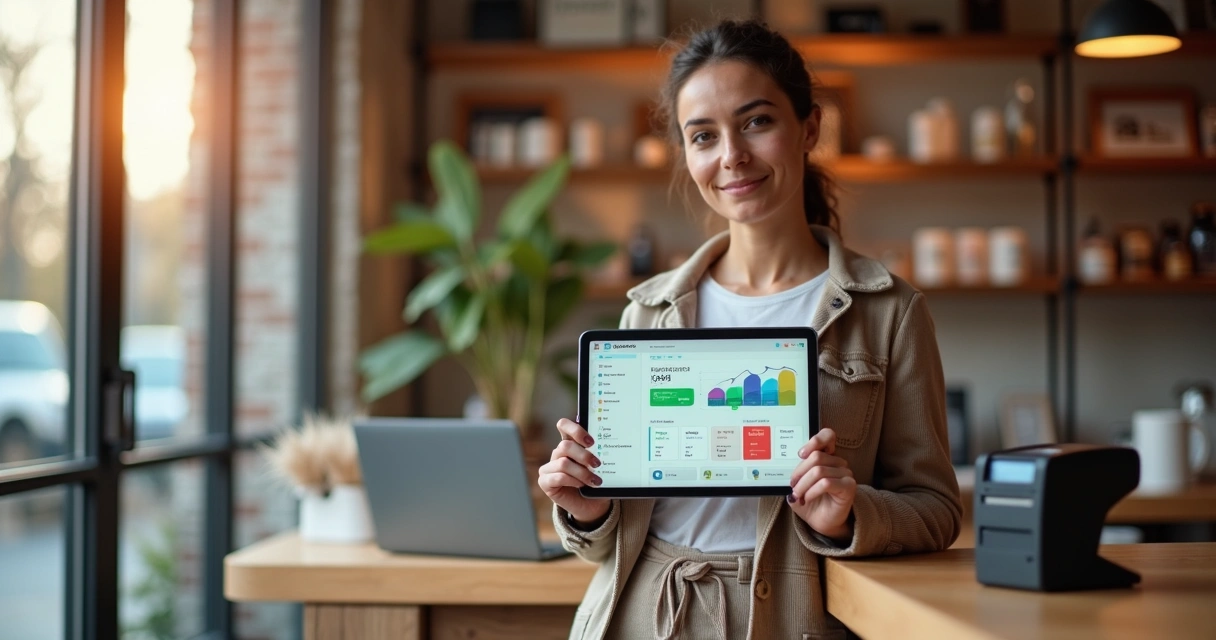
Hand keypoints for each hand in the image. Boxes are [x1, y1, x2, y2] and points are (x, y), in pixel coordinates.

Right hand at [537, 418, 610, 525]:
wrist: (592, 506)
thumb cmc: (595, 483)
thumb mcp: (599, 467)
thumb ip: (597, 454)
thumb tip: (605, 443)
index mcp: (569, 444)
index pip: (563, 426)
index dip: (575, 430)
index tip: (591, 442)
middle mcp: (557, 454)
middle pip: (565, 445)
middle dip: (584, 455)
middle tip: (598, 464)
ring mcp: (549, 468)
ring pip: (563, 463)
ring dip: (582, 472)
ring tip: (595, 481)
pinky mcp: (545, 482)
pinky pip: (557, 477)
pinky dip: (572, 481)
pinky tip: (581, 485)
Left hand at [788, 428, 855, 542]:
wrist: (822, 522)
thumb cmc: (811, 501)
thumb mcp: (798, 484)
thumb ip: (796, 472)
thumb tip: (786, 467)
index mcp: (827, 457)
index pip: (828, 436)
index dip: (815, 441)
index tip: (801, 454)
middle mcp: (839, 463)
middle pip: (816, 457)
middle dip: (799, 472)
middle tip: (793, 486)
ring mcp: (846, 474)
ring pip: (819, 471)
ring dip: (803, 485)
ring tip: (799, 496)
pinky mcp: (848, 487)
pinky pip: (826, 483)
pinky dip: (812, 491)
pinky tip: (808, 498)